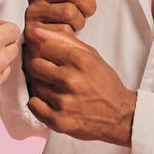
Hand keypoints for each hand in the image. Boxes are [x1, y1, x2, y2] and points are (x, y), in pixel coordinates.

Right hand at [22, 0, 101, 66]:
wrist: (47, 42)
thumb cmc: (64, 14)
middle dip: (89, 6)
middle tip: (84, 13)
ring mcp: (32, 11)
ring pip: (70, 12)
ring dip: (80, 22)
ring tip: (74, 23)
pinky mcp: (33, 32)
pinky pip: (63, 31)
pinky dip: (71, 35)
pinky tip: (65, 34)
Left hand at [26, 27, 134, 145]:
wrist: (120, 116)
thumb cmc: (104, 83)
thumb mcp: (91, 55)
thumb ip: (64, 40)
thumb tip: (37, 32)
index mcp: (79, 60)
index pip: (44, 46)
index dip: (47, 51)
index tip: (53, 58)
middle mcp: (71, 80)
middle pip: (34, 65)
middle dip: (41, 67)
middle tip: (52, 73)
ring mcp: (64, 102)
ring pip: (34, 85)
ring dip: (42, 86)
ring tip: (56, 89)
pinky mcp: (59, 121)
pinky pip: (33, 105)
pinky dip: (39, 103)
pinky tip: (51, 101)